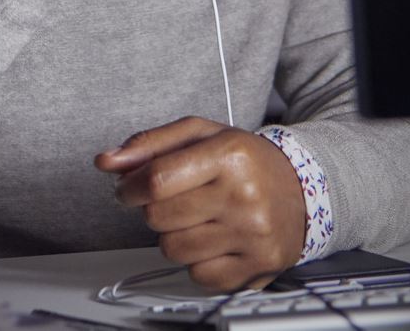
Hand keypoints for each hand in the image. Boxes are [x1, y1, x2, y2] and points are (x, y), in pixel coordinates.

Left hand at [95, 116, 305, 291]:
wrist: (302, 189)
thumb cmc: (245, 161)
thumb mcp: (200, 134)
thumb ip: (148, 144)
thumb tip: (106, 162)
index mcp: (229, 156)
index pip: (157, 180)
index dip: (129, 187)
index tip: (126, 189)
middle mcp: (244, 196)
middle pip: (159, 217)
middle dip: (153, 209)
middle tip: (171, 201)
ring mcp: (252, 235)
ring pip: (173, 249)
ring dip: (173, 235)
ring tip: (196, 219)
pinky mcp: (257, 267)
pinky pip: (198, 275)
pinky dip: (196, 260)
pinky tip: (213, 240)